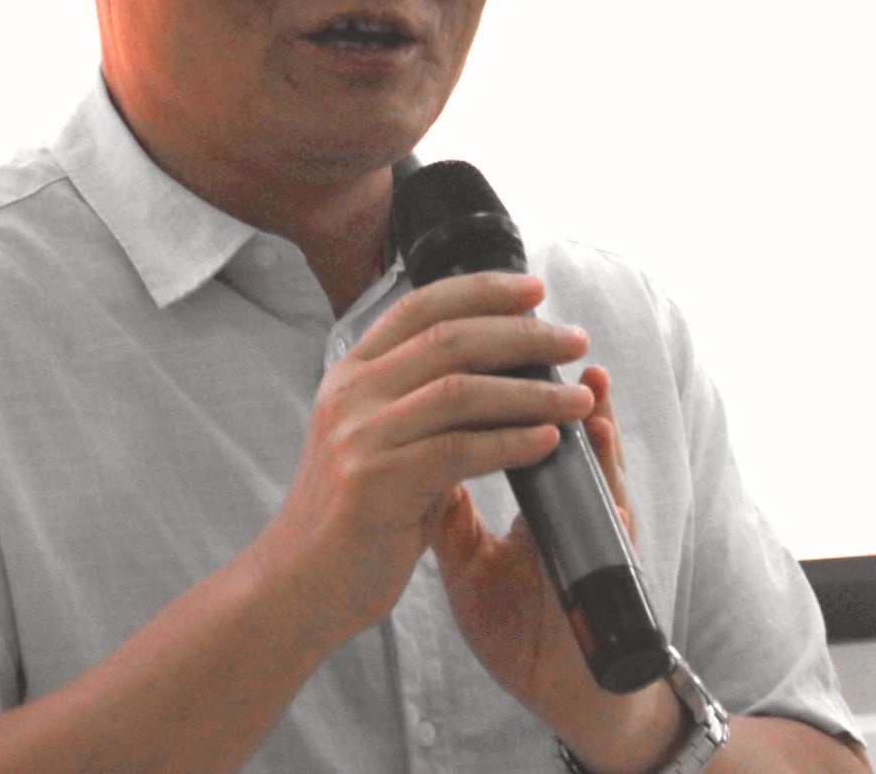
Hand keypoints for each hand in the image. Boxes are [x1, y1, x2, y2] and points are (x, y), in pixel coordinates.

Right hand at [253, 272, 593, 649]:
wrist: (296, 585)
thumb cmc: (353, 516)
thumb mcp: (377, 441)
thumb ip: (420, 404)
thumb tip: (498, 373)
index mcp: (351, 374)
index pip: (420, 306)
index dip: (481, 290)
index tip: (535, 289)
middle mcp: (352, 394)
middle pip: (450, 339)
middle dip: (523, 334)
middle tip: (576, 339)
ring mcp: (360, 437)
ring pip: (461, 391)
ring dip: (531, 391)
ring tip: (579, 399)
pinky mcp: (375, 484)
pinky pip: (458, 451)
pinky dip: (510, 442)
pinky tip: (548, 442)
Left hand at [433, 364, 682, 773]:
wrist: (551, 683)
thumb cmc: (514, 622)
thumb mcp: (464, 559)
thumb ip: (442, 508)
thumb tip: (407, 456)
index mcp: (530, 497)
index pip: (521, 426)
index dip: (505, 387)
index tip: (480, 343)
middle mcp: (564, 501)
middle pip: (562, 425)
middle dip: (550, 383)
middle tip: (541, 334)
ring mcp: (590, 525)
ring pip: (597, 453)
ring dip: (592, 410)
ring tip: (586, 372)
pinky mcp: (606, 558)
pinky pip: (611, 500)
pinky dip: (605, 465)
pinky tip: (599, 434)